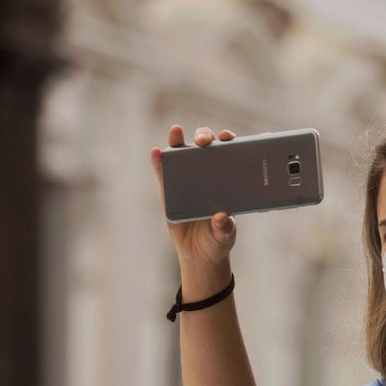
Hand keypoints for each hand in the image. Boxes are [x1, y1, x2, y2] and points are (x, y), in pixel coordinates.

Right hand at [150, 125, 238, 266]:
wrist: (199, 254)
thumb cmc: (217, 239)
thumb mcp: (224, 234)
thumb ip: (224, 227)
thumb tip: (221, 219)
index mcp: (227, 181)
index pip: (229, 155)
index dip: (228, 142)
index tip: (227, 137)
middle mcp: (208, 175)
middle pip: (206, 148)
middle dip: (204, 138)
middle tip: (203, 141)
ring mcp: (187, 180)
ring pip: (182, 155)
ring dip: (178, 141)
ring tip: (175, 131)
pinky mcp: (170, 190)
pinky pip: (163, 173)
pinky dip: (159, 162)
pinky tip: (156, 152)